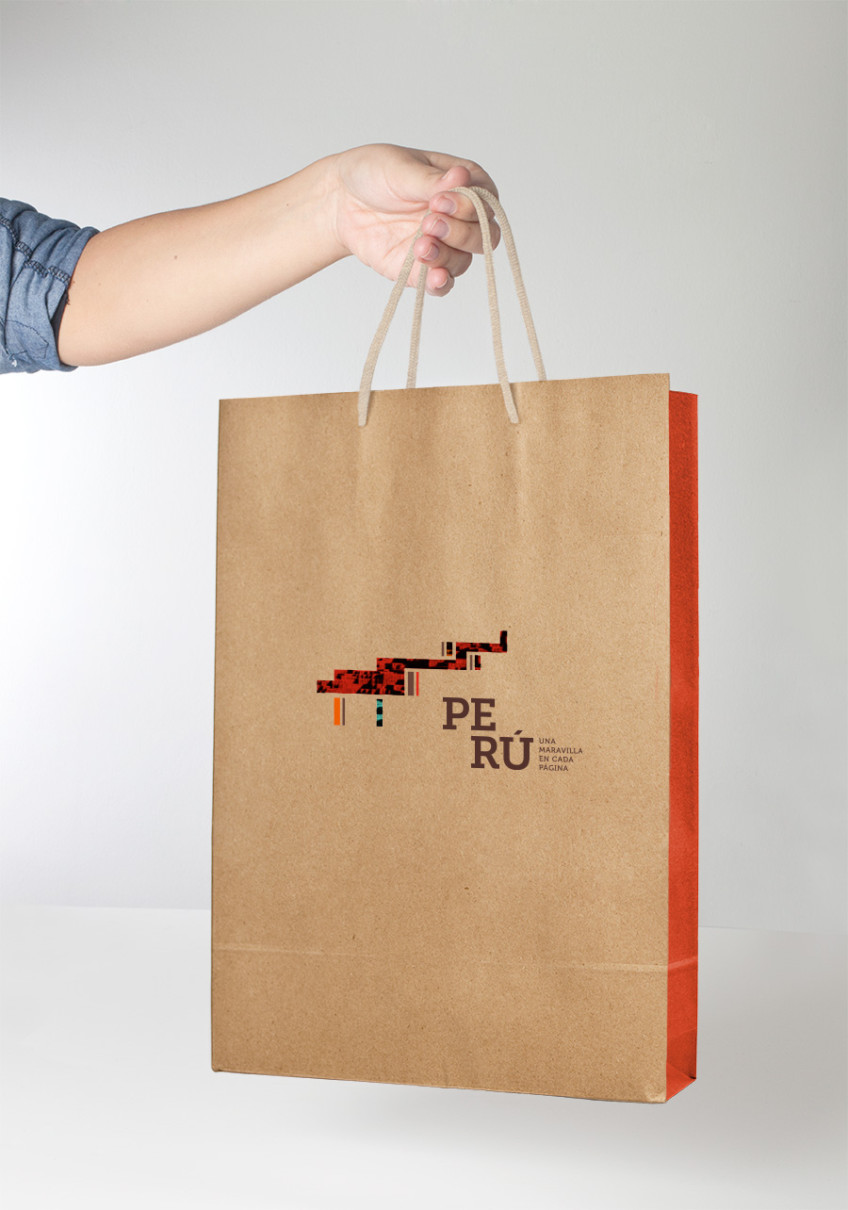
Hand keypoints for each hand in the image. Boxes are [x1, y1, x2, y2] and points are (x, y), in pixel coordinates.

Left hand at [328, 143, 500, 296]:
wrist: (342, 200)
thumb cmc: (375, 174)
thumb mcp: (402, 169)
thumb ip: (432, 180)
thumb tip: (462, 177)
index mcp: (462, 186)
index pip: (486, 202)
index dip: (469, 205)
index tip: (439, 200)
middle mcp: (459, 218)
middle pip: (484, 236)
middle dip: (461, 232)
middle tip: (429, 222)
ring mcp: (444, 245)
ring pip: (465, 261)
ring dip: (446, 256)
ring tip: (419, 245)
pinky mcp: (423, 269)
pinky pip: (443, 284)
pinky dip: (441, 283)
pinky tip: (434, 276)